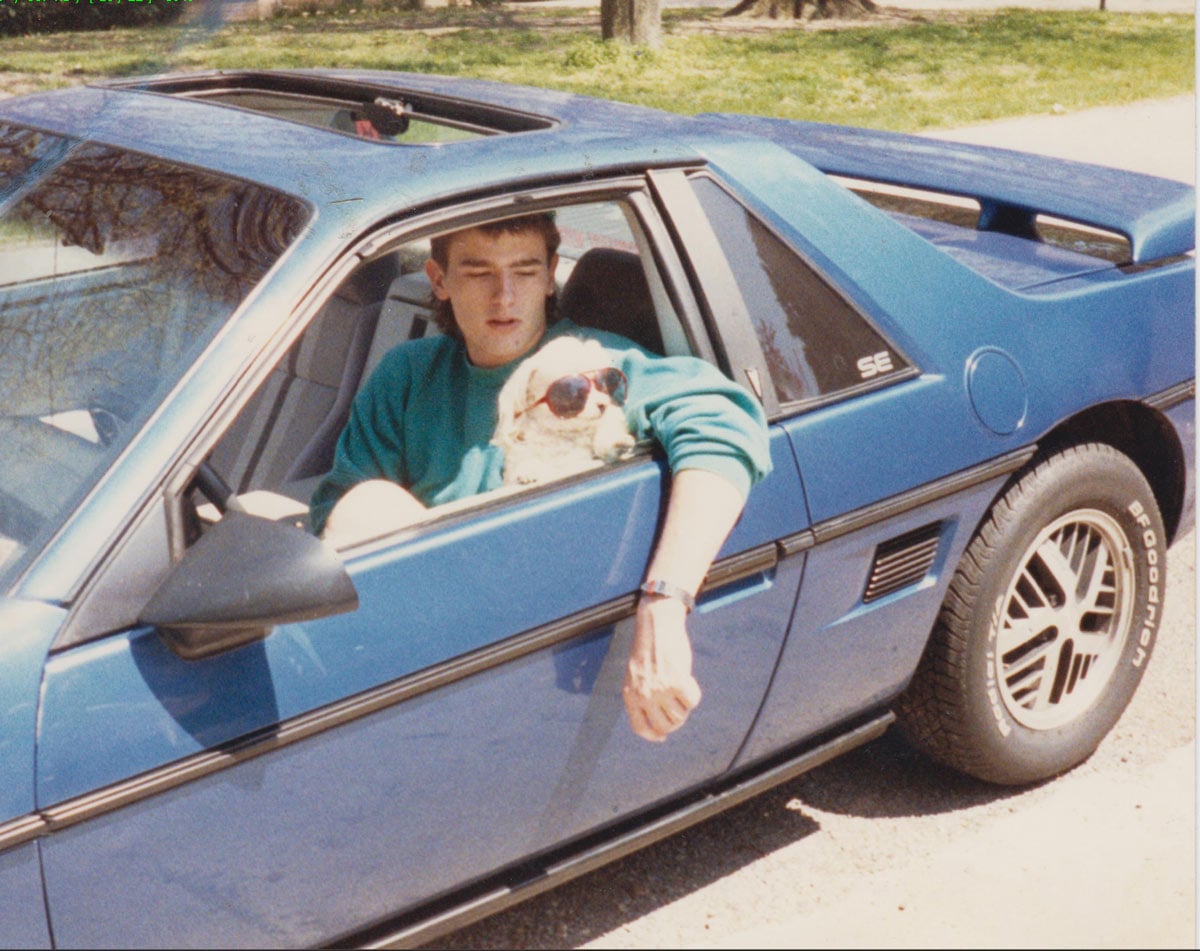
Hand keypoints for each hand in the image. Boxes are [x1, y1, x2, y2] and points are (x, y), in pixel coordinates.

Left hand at [622, 595, 701, 741]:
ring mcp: (660, 690)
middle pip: (665, 726)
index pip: (640, 727)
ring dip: (684, 705)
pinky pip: (692, 701)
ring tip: (680, 687)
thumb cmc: (648, 647)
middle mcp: (644, 695)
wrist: (657, 624)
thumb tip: (659, 725)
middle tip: (678, 707)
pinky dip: (693, 693)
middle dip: (675, 721)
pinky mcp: (677, 682)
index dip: (653, 735)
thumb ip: (642, 696)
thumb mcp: (636, 674)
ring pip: (680, 716)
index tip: (662, 736)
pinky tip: (687, 679)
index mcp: (630, 694)